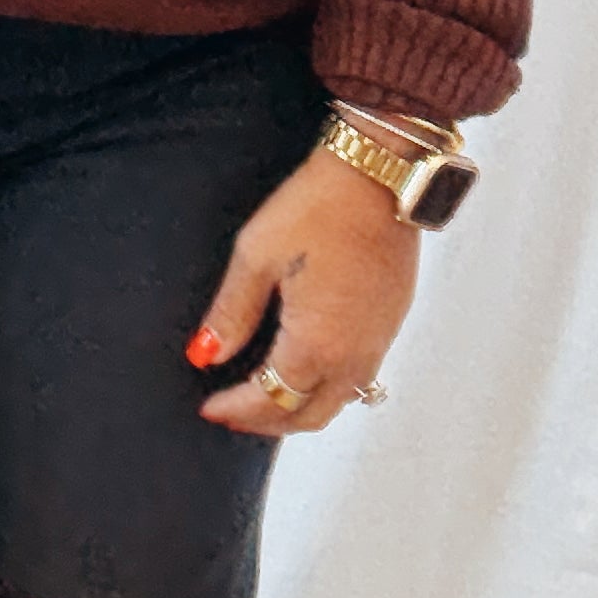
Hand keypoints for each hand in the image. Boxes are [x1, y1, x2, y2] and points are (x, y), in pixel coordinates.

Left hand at [188, 144, 419, 434]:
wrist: (383, 176)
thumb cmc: (319, 207)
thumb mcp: (257, 255)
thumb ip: (231, 312)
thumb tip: (205, 355)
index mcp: (317, 345)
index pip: (270, 399)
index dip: (236, 408)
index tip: (209, 407)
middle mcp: (354, 356)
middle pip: (308, 415)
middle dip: (267, 421)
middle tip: (233, 414)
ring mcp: (379, 341)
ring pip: (339, 402)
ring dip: (300, 408)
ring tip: (265, 398)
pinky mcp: (392, 322)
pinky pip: (361, 377)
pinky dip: (329, 387)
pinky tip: (307, 367)